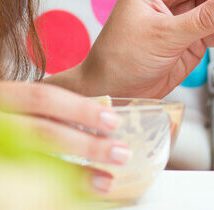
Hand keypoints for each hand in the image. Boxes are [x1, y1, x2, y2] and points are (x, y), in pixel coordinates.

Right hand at [0, 81, 129, 192]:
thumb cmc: (7, 119)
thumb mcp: (15, 107)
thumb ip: (44, 112)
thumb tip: (97, 120)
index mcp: (2, 99)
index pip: (42, 97)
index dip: (80, 108)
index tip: (113, 122)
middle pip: (41, 132)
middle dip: (86, 145)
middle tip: (120, 153)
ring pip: (31, 164)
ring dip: (73, 175)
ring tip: (106, 182)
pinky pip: (20, 188)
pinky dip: (50, 193)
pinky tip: (72, 197)